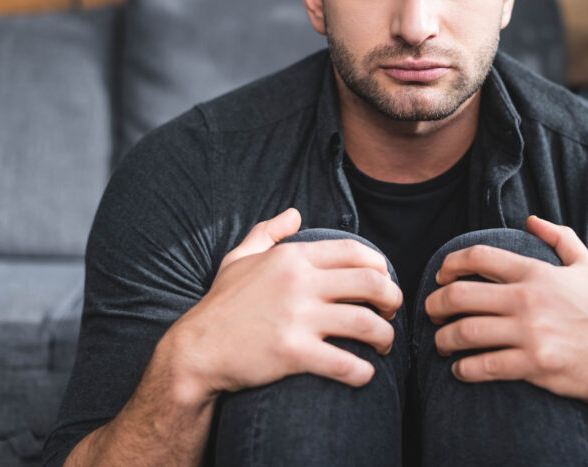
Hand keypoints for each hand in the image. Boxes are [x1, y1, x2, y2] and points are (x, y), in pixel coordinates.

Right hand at [167, 208, 402, 399]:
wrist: (195, 352)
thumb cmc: (221, 306)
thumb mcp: (239, 259)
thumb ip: (268, 233)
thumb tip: (294, 213)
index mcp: (292, 258)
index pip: (356, 252)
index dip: (380, 267)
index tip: (383, 282)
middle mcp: (299, 284)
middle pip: (372, 284)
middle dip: (392, 300)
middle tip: (390, 313)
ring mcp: (297, 319)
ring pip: (366, 324)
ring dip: (385, 337)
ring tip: (384, 346)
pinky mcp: (293, 354)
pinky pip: (345, 364)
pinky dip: (364, 372)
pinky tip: (365, 375)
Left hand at [424, 216, 587, 411]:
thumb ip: (560, 238)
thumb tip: (531, 219)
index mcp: (537, 273)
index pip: (479, 257)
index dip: (450, 264)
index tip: (441, 276)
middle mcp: (530, 300)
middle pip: (461, 295)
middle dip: (436, 304)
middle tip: (432, 312)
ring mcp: (531, 333)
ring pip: (465, 332)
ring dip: (443, 339)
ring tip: (442, 343)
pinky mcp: (534, 365)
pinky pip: (483, 366)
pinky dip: (463, 368)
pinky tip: (460, 369)